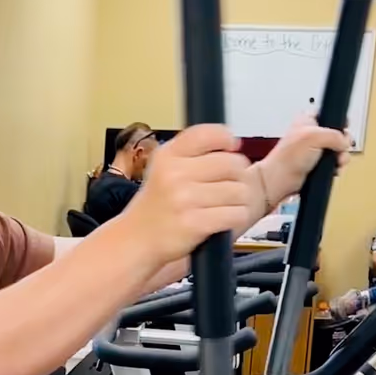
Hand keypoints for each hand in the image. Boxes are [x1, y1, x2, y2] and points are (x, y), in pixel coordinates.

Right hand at [124, 125, 251, 264]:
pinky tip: (225, 219)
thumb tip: (233, 144)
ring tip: (226, 205)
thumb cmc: (157, 205)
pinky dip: (236, 218)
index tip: (231, 148)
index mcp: (168, 156)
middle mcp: (175, 174)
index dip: (226, 138)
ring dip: (239, 200)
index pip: (207, 134)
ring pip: (238, 191)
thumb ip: (192, 152)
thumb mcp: (164, 168)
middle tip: (229, 186)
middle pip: (232, 163)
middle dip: (238, 176)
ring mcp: (184, 199)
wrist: (136, 240)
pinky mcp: (194, 224)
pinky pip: (235, 214)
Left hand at [257, 115, 349, 210]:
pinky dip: (336, 167)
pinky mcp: (316, 164)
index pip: (329, 114)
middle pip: (336, 134)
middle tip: (341, 147)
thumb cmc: (288, 158)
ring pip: (336, 150)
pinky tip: (334, 169)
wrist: (280, 180)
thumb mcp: (314, 137)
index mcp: (308, 120)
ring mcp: (314, 150)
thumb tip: (344, 142)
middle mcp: (311, 134)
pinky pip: (332, 163)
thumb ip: (334, 135)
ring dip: (341, 156)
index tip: (344, 127)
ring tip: (338, 161)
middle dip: (343, 142)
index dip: (338, 121)